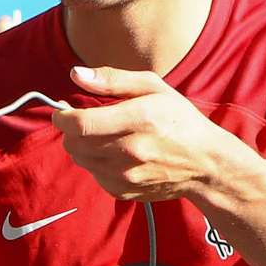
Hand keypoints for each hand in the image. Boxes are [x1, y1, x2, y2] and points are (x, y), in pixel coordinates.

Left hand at [51, 66, 252, 202]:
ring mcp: (126, 176)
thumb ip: (112, 79)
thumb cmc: (179, 120)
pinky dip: (96, 162)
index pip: (80, 123)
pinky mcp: (123, 191)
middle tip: (82, 119)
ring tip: (103, 135)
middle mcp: (130, 151)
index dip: (61, 115)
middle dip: (71, 129)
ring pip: (80, 159)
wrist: (204, 164)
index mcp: (138, 119)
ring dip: (83, 145)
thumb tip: (76, 74)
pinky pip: (93, 174)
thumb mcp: (153, 88)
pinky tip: (115, 153)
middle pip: (74, 143)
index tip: (61, 108)